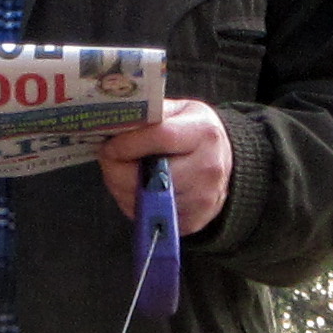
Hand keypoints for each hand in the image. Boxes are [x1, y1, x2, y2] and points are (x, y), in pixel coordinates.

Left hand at [98, 99, 233, 233]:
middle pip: (149, 176)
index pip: (160, 138)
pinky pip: (149, 218)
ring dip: (122, 189)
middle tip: (108, 160)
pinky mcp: (193, 222)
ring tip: (123, 173)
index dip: (128, 143)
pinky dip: (136, 206)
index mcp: (204, 133)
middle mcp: (208, 168)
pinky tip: (139, 190)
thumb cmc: (195, 134)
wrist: (224, 163)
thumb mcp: (180, 111)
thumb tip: (116, 121)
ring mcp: (202, 199)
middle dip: (117, 170)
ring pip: (144, 201)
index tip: (109, 145)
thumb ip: (152, 114)